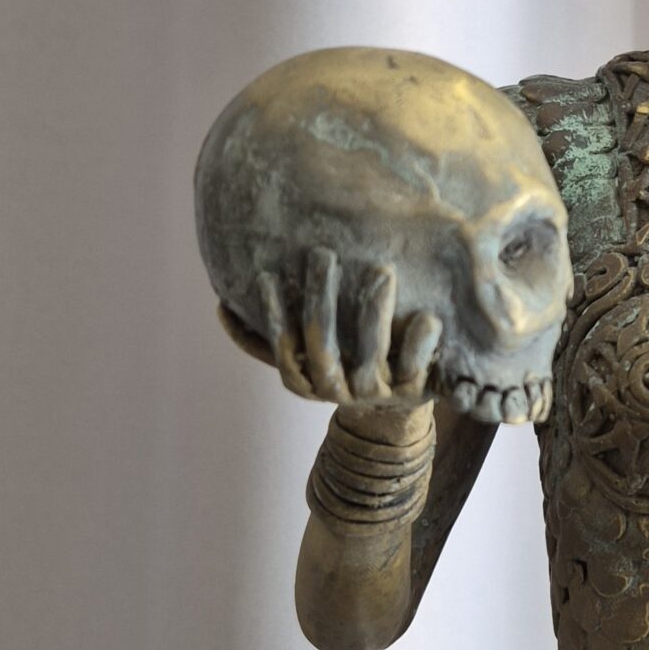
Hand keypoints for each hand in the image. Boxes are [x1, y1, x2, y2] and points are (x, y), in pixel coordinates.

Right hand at [218, 246, 440, 417]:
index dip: (273, 315)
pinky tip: (427, 316)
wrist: (405, 396)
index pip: (282, 350)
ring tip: (382, 269)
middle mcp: (339, 392)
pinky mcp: (413, 393)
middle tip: (322, 253)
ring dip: (374, 311)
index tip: (267, 275)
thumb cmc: (348, 359)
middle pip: (323, 346)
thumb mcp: (311, 348)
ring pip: (370, 355)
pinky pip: (415, 367)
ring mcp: (376, 394)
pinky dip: (420, 342)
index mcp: (310, 381)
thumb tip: (221, 306)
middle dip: (321, 297)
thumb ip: (270, 336)